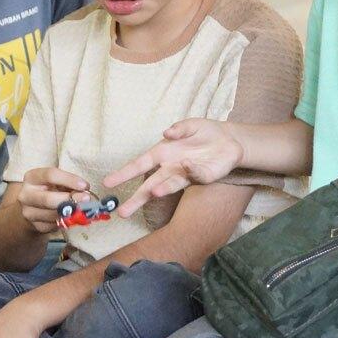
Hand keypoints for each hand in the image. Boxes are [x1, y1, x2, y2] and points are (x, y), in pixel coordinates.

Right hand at [19, 167, 92, 232]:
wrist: (33, 206)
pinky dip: (67, 221)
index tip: (85, 185)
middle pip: (48, 199)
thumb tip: (84, 192)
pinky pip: (55, 225)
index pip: (50, 175)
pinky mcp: (36, 226)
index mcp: (31, 178)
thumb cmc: (51, 188)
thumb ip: (69, 183)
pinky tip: (73, 215)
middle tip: (86, 199)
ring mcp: (29, 212)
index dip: (69, 180)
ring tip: (83, 208)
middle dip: (69, 199)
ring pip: (52, 215)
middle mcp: (26, 195)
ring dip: (71, 212)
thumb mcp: (57, 180)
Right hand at [102, 118, 242, 217]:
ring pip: (170, 186)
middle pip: (150, 185)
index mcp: (162, 153)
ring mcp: (185, 174)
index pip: (139, 164)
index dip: (124, 173)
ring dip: (162, 190)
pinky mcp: (203, 177)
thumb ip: (179, 129)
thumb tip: (167, 132)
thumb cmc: (204, 133)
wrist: (230, 140)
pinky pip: (195, 175)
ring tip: (152, 194)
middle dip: (136, 198)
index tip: (107, 183)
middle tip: (121, 212)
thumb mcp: (190, 125)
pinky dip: (191, 170)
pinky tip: (186, 166)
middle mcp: (170, 168)